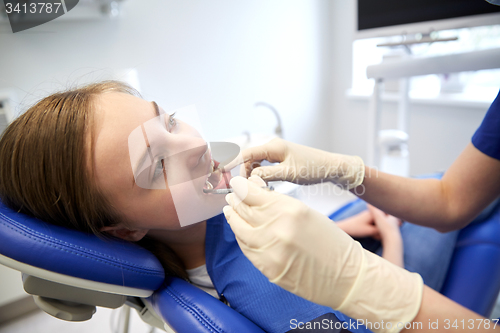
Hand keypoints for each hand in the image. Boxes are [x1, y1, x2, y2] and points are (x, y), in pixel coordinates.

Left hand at [223, 176, 422, 332]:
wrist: (346, 276)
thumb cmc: (331, 242)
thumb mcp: (306, 213)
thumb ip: (279, 204)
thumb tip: (256, 197)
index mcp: (289, 209)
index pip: (252, 192)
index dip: (241, 185)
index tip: (238, 182)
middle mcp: (276, 228)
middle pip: (243, 208)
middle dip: (235, 199)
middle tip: (232, 194)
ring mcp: (269, 250)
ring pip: (239, 228)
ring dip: (233, 217)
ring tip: (230, 209)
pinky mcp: (266, 268)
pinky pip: (245, 247)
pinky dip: (240, 236)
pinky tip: (239, 229)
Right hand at [224, 138, 364, 189]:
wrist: (330, 167)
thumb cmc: (312, 169)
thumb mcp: (289, 174)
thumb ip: (268, 175)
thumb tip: (250, 178)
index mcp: (274, 147)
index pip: (247, 153)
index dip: (232, 161)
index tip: (220, 169)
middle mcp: (273, 147)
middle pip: (249, 159)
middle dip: (243, 173)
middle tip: (242, 189)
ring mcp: (277, 153)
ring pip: (256, 163)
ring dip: (252, 175)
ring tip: (254, 188)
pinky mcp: (281, 159)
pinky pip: (264, 166)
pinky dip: (260, 175)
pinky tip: (264, 185)